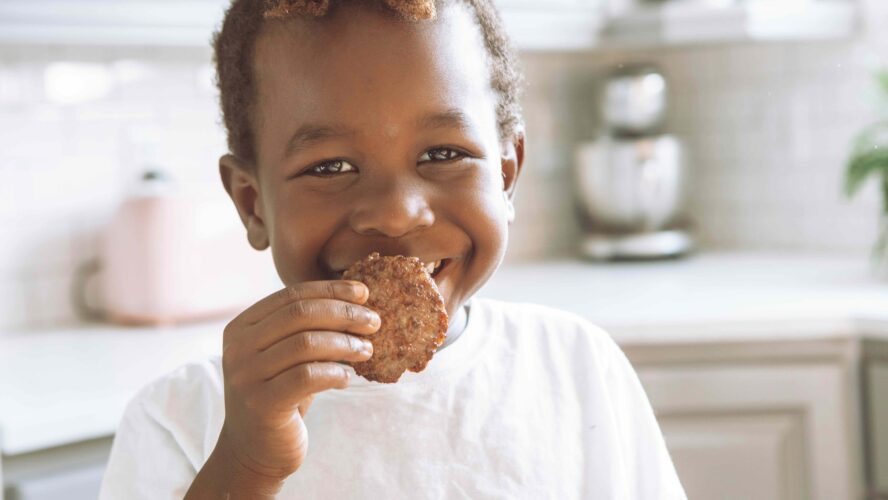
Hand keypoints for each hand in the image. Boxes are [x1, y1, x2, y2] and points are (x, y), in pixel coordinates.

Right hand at [217, 281, 379, 481]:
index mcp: (242, 327)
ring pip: (306, 343)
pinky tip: (348, 378)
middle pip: (300, 314)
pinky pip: (308, 376)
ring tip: (367, 350)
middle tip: (374, 321)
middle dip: (343, 313)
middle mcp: (237, 348)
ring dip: (345, 343)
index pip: (291, 295)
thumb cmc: (281, 396)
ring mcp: (246, 376)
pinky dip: (335, 372)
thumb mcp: (288, 356)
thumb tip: (357, 302)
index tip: (364, 293)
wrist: (254, 452)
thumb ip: (307, 329)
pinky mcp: (261, 404)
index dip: (330, 291)